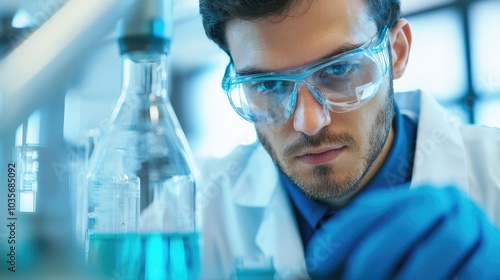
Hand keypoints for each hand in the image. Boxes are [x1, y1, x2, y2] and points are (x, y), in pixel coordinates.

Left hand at [305, 186, 499, 279]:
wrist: (468, 257)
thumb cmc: (415, 257)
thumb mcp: (385, 249)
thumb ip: (355, 253)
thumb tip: (314, 266)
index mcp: (408, 196)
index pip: (371, 210)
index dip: (341, 237)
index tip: (316, 265)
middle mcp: (442, 201)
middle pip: (406, 221)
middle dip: (374, 257)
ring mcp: (472, 222)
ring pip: (446, 241)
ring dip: (414, 273)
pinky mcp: (494, 251)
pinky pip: (476, 265)